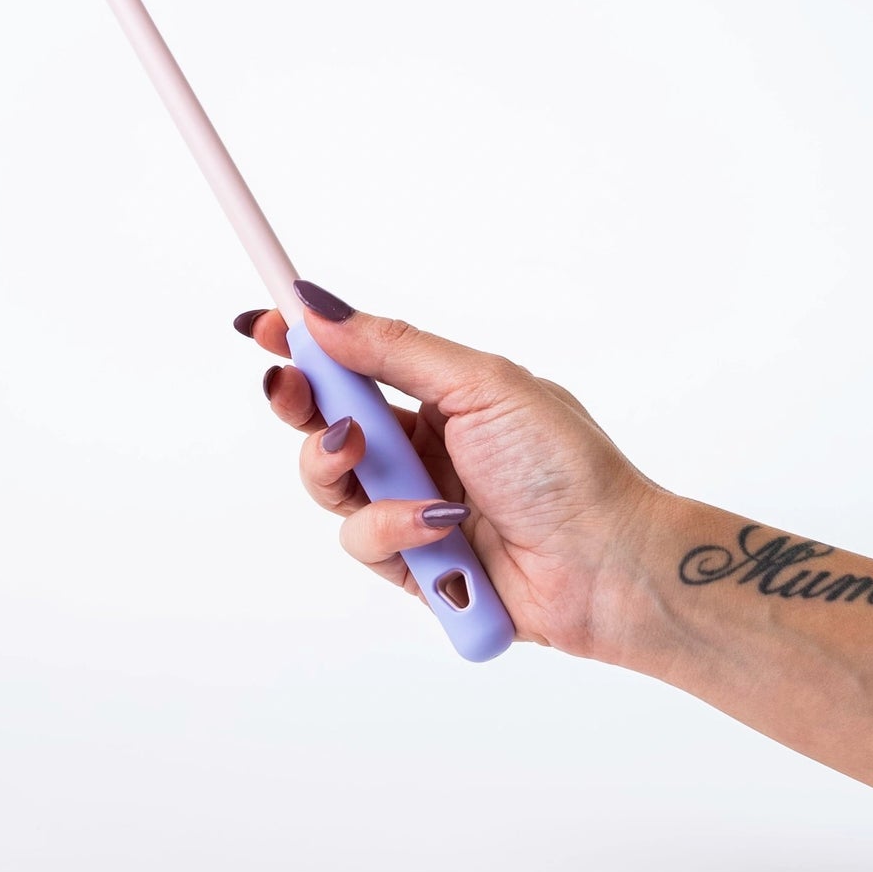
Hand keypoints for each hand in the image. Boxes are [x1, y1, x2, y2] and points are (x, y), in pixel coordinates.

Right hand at [237, 282, 665, 658]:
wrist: (608, 564)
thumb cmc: (566, 467)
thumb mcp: (480, 385)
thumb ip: (394, 348)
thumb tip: (319, 307)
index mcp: (438, 397)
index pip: (354, 362)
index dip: (305, 345)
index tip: (264, 324)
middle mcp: (418, 449)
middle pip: (325, 419)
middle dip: (299, 401)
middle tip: (290, 388)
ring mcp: (410, 506)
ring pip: (328, 482)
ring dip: (335, 465)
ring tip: (364, 455)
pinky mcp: (410, 562)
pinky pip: (362, 539)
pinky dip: (393, 527)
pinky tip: (440, 525)